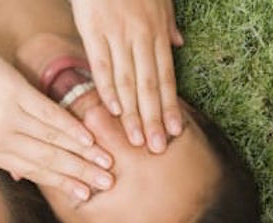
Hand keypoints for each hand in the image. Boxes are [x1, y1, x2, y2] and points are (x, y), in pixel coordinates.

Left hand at [0, 41, 114, 200]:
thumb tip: (20, 174)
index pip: (32, 172)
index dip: (61, 183)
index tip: (83, 194)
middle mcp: (0, 140)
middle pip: (48, 161)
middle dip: (79, 174)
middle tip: (106, 185)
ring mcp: (9, 117)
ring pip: (52, 141)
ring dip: (83, 154)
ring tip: (106, 163)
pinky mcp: (16, 94)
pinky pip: (49, 116)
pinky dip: (70, 128)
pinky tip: (89, 137)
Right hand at [70, 0, 183, 152]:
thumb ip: (169, 23)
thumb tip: (179, 44)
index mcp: (157, 31)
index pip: (166, 76)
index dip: (170, 105)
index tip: (175, 131)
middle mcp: (140, 36)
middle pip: (149, 85)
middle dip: (154, 119)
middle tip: (157, 148)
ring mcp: (116, 34)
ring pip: (127, 80)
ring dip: (132, 113)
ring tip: (136, 139)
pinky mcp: (93, 29)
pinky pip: (102, 64)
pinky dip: (107, 87)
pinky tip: (112, 110)